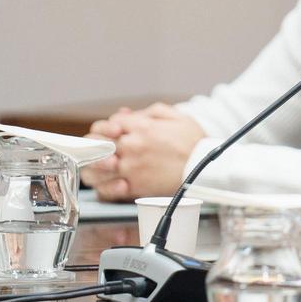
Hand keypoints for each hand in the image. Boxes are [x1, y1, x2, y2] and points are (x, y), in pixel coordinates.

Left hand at [80, 103, 205, 201]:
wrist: (208, 168)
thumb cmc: (194, 143)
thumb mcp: (176, 116)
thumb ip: (150, 112)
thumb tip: (129, 115)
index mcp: (141, 126)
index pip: (106, 125)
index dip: (105, 129)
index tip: (111, 135)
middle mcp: (132, 146)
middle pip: (94, 144)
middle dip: (92, 147)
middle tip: (98, 151)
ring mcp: (131, 167)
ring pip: (94, 168)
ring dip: (92, 167)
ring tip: (100, 169)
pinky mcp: (135, 187)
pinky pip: (108, 190)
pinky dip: (104, 187)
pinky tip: (111, 183)